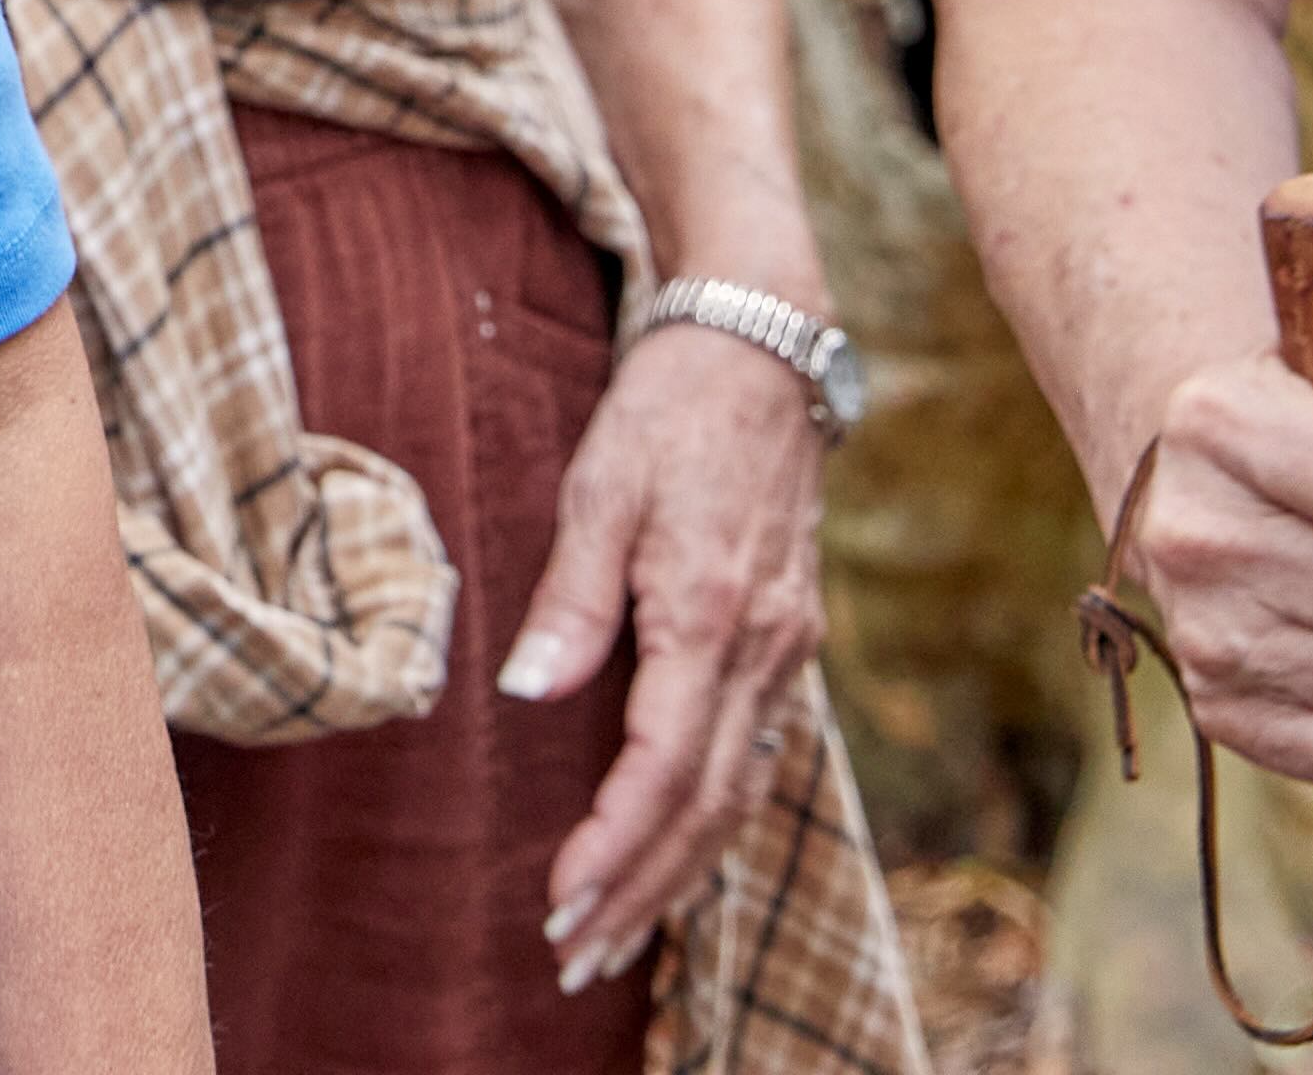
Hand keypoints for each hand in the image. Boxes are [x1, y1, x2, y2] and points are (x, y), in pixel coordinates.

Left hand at [497, 305, 828, 993]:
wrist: (761, 355)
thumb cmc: (665, 415)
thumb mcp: (598, 489)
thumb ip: (570, 600)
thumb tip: (523, 693)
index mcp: (713, 617)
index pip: (663, 766)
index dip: (615, 845)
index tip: (561, 901)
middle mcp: (765, 652)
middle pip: (706, 806)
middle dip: (641, 890)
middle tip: (575, 957)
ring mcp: (788, 654)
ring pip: (738, 796)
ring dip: (678, 873)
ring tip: (615, 936)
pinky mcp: (789, 646)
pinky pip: (753, 760)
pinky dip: (710, 823)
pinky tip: (672, 858)